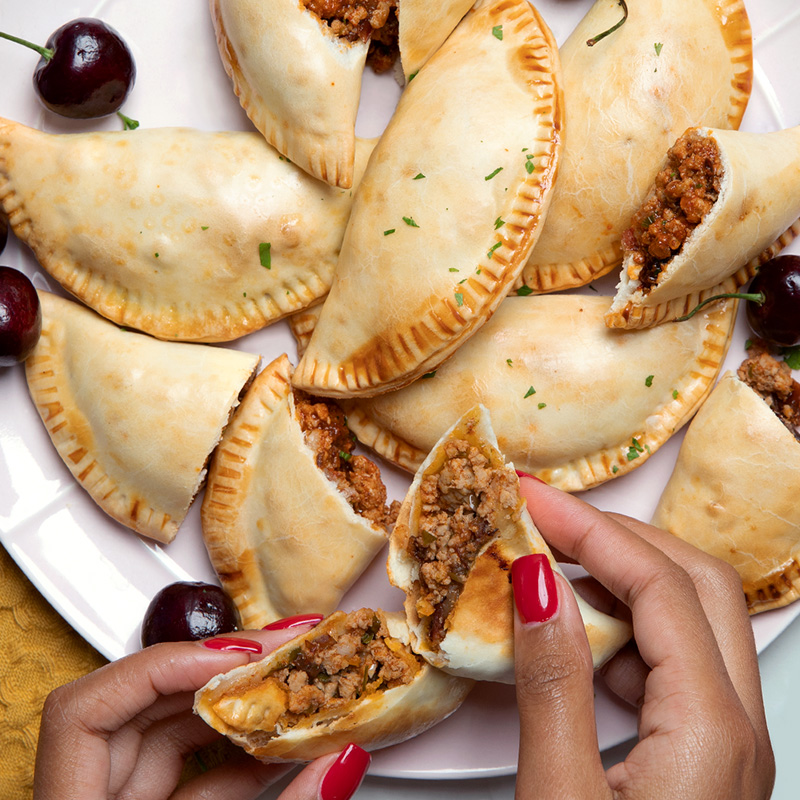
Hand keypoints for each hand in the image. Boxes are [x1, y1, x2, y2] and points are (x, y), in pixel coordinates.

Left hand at [33, 622, 369, 799]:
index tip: (233, 657)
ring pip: (163, 734)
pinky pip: (183, 773)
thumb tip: (343, 761)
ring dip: (231, 707)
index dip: (162, 668)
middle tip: (280, 653)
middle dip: (216, 672)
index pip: (86, 710)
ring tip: (289, 685)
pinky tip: (276, 741)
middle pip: (137, 706)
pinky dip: (231, 753)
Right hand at [512, 476, 774, 799]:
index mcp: (710, 731)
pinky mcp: (702, 761)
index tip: (531, 499)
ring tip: (545, 570)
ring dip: (616, 581)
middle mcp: (736, 730)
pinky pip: (671, 663)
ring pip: (688, 621)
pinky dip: (619, 629)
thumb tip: (537, 584)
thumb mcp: (562, 798)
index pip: (659, 584)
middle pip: (696, 583)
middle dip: (615, 538)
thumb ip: (553, 687)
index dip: (588, 529)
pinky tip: (569, 636)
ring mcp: (725, 746)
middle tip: (545, 519)